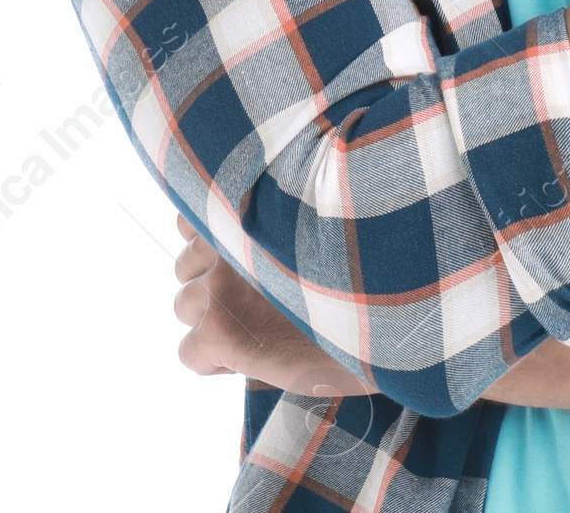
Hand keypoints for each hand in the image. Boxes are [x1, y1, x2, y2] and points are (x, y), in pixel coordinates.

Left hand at [171, 214, 370, 396]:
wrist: (386, 325)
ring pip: (184, 305)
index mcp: (253, 208)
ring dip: (213, 319)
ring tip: (257, 328)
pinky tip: (253, 358)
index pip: (194, 215)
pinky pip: (189, 352)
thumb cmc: (367, 281)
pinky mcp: (218, 327)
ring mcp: (221, 282)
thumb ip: (276, 228)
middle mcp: (230, 237)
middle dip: (213, 285)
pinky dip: (214, 361)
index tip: (242, 262)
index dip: (214, 244)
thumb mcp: (321, 232)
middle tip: (257, 302)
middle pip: (186, 264)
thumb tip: (247, 244)